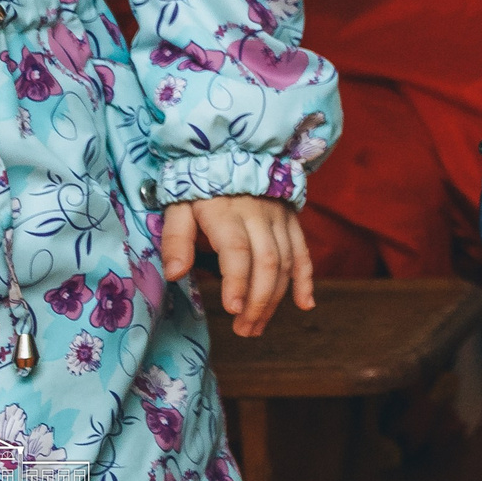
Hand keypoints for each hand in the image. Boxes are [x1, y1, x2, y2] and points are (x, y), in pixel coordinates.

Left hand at [161, 196, 315, 337]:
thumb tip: (175, 274)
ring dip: (275, 299)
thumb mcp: (178, 206)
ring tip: (257, 326)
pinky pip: (303, 252)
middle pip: (266, 263)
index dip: (236, 282)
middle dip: (258, 301)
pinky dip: (306, 279)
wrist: (234, 150)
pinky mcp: (292, 221)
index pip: (237, 251)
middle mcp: (258, 217)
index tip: (231, 310)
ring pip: (285, 263)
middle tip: (244, 330)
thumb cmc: (200, 185)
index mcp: (226, 214)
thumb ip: (175, 240)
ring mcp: (279, 219)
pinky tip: (304, 305)